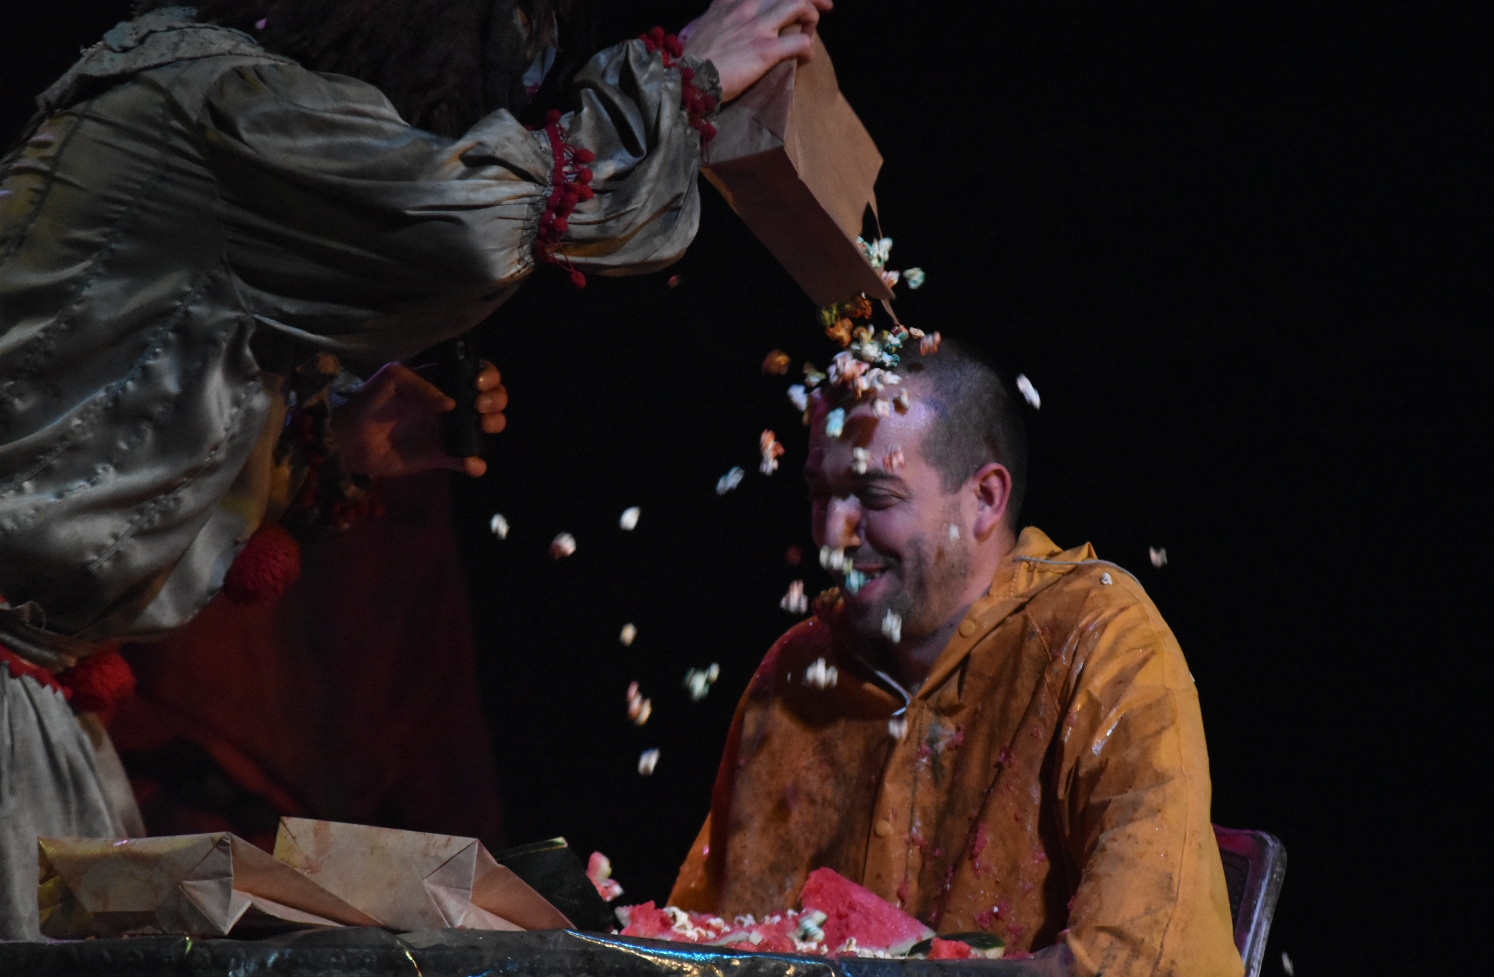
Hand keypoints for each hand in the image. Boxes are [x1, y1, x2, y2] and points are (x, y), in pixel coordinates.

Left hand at [330, 361, 507, 478]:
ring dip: (494, 425)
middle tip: (478, 408)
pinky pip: (468, 461)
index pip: (477, 373)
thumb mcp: (390, 379)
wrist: (349, 440)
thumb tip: (450, 405)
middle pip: (491, 398)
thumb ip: (420, 384)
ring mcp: (448, 431)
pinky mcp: (442, 457)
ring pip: (487, 427)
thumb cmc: (368, 402)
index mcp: (442, 382)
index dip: (487, 377)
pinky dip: (475, 464)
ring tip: (480, 428)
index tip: (477, 386)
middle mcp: (452, 405)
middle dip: (495, 400)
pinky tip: (469, 463)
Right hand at [681, 0, 833, 101]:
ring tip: (810, 31)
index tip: (794, 1)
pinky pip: (801, 42)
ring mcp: (757, 26)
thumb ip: (708, 20)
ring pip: (800, 3)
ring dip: (812, 17)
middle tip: (825, 6)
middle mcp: (746, 5)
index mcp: (729, 0)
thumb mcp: (696, 27)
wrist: (684, 77)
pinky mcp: (765, 49)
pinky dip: (808, 49)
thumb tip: (703, 26)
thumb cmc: (686, 58)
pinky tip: (806, 57)